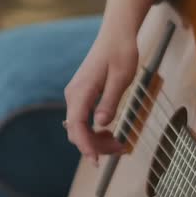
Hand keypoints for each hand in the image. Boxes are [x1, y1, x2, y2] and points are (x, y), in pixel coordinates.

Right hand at [62, 21, 138, 164]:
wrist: (116, 34)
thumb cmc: (121, 53)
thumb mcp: (121, 78)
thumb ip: (110, 101)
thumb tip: (101, 124)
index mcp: (81, 91)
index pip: (77, 126)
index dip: (86, 146)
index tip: (96, 161)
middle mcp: (74, 95)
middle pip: (77, 131)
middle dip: (96, 146)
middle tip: (121, 149)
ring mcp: (76, 95)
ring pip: (80, 128)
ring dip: (97, 140)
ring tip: (119, 143)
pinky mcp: (82, 95)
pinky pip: (83, 120)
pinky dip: (95, 130)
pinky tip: (110, 132)